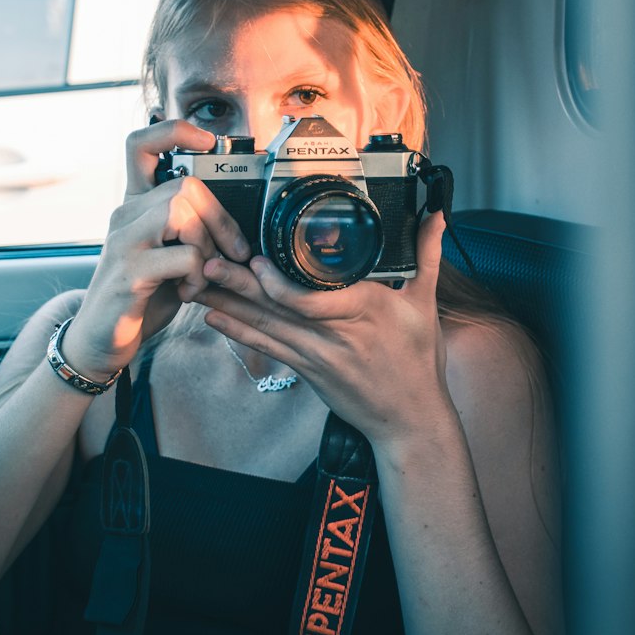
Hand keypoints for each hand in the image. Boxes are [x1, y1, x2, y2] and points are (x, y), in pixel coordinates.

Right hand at [61, 120, 250, 378]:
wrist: (101, 341)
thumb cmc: (142, 297)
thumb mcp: (169, 256)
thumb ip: (191, 231)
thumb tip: (238, 222)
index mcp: (135, 206)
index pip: (140, 145)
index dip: (174, 131)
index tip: (208, 142)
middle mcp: (125, 215)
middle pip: (183, 185)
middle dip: (219, 219)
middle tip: (230, 252)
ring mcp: (123, 242)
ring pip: (180, 211)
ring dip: (206, 244)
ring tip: (201, 274)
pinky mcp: (129, 273)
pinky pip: (184, 256)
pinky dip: (199, 276)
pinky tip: (188, 292)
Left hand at [197, 212, 448, 440]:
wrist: (410, 419)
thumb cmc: (418, 362)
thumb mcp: (425, 306)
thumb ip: (427, 256)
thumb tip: (437, 215)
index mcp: (363, 310)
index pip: (313, 299)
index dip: (279, 283)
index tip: (256, 259)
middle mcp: (334, 333)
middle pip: (279, 306)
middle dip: (239, 283)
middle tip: (206, 262)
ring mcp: (317, 355)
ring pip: (266, 326)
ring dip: (229, 305)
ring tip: (198, 285)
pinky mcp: (307, 371)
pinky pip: (268, 349)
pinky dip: (239, 334)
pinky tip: (213, 319)